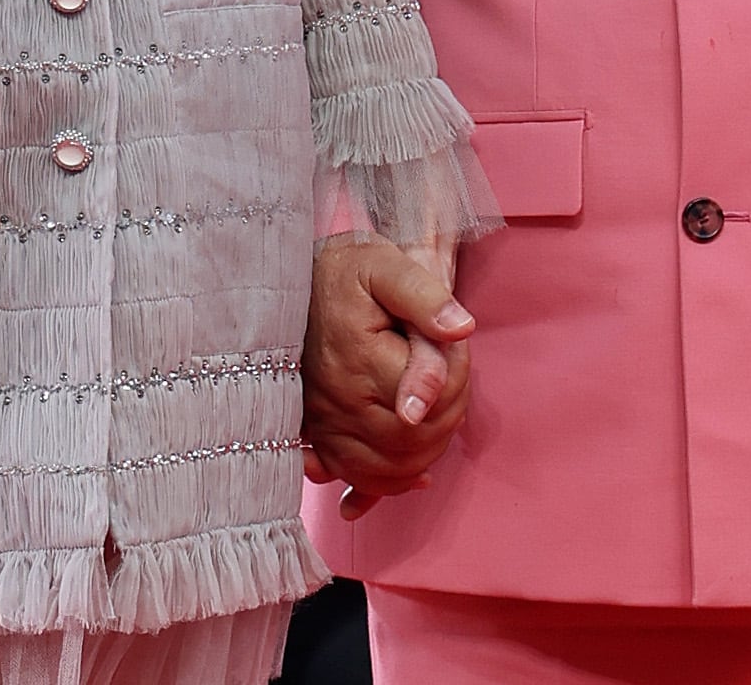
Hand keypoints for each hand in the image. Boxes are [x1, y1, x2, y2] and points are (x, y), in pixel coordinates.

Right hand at [301, 235, 474, 518]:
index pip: (432, 394)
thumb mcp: (385, 265)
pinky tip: (414, 476)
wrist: (289, 283)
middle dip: (449, 413)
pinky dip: (388, 484)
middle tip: (450, 375)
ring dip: (428, 451)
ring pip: (390, 468)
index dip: (458, 373)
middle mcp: (337, 402)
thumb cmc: (344, 272)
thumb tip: (462, 330)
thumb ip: (425, 297)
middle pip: (414, 439)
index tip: (453, 343)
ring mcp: (324, 425)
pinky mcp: (317, 436)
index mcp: (358, 358)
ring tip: (439, 412)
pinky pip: (354, 478)